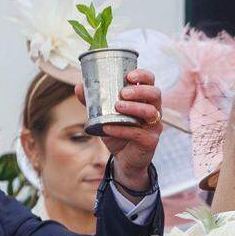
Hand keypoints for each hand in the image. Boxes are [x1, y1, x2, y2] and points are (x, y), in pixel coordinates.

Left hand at [75, 68, 161, 193]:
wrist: (123, 159)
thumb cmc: (117, 132)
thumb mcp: (104, 115)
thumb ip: (94, 101)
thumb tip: (79, 86)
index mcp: (144, 99)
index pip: (150, 81)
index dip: (143, 76)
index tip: (129, 75)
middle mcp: (153, 110)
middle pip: (155, 94)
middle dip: (140, 90)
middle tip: (123, 93)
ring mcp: (154, 126)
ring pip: (151, 112)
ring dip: (134, 108)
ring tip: (117, 107)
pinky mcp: (151, 141)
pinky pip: (139, 133)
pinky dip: (122, 129)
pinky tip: (108, 127)